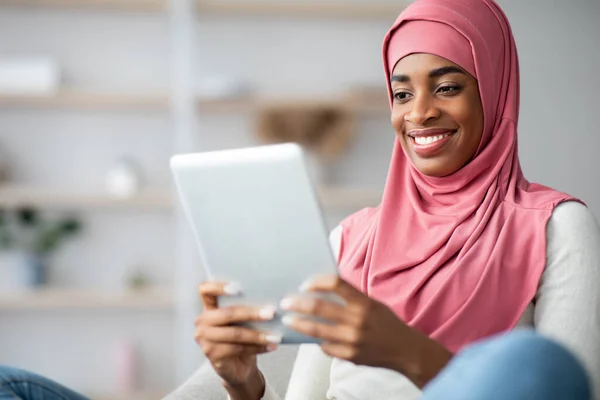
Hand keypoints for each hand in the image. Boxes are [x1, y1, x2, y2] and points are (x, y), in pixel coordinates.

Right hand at [195, 281, 280, 398]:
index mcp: (209, 308)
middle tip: (270, 313)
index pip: (205, 290)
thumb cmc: (242, 338)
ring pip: (234, 333)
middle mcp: (203, 322)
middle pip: (226, 313)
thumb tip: (268, 301)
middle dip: (251, 313)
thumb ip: (246, 308)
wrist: (239, 366)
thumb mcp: (242, 321)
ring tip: (275, 335)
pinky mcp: (212, 355)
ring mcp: (205, 339)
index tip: (237, 287)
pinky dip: (257, 347)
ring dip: (257, 334)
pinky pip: (237, 349)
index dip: (218, 286)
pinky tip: (269, 346)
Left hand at [280, 275, 451, 387]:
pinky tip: (311, 337)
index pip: (336, 284)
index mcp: (363, 302)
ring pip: (316, 330)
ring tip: (288, 320)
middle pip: (319, 307)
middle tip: (286, 302)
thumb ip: (350, 297)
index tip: (304, 284)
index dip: (317, 282)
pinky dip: (318, 341)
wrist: (405, 350)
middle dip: (298, 304)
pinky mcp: (349, 355)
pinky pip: (325, 347)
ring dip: (299, 324)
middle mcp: (357, 320)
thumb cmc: (386, 323)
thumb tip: (321, 288)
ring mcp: (352, 339)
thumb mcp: (372, 303)